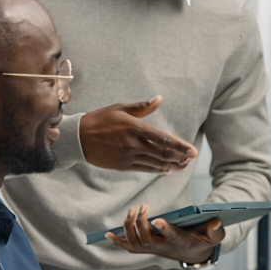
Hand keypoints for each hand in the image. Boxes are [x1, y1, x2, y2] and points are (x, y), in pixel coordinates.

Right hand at [79, 96, 197, 172]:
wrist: (78, 138)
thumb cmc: (100, 120)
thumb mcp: (120, 108)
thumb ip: (142, 107)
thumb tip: (159, 99)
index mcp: (135, 127)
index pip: (163, 139)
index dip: (180, 146)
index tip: (192, 150)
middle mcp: (134, 143)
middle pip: (163, 153)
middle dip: (180, 157)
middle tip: (192, 158)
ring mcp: (129, 156)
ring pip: (156, 163)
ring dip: (172, 165)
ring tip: (183, 165)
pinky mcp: (123, 166)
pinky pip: (145, 169)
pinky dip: (158, 170)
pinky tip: (166, 169)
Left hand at [104, 204, 224, 263]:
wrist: (195, 255)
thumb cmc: (204, 241)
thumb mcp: (214, 236)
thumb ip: (216, 230)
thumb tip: (215, 221)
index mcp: (180, 242)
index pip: (171, 236)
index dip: (163, 229)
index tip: (157, 220)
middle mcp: (164, 248)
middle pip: (147, 240)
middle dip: (140, 224)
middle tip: (141, 207)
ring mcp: (154, 249)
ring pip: (136, 243)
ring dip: (129, 228)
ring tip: (132, 211)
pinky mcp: (148, 249)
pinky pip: (130, 248)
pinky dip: (118, 241)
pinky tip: (108, 234)